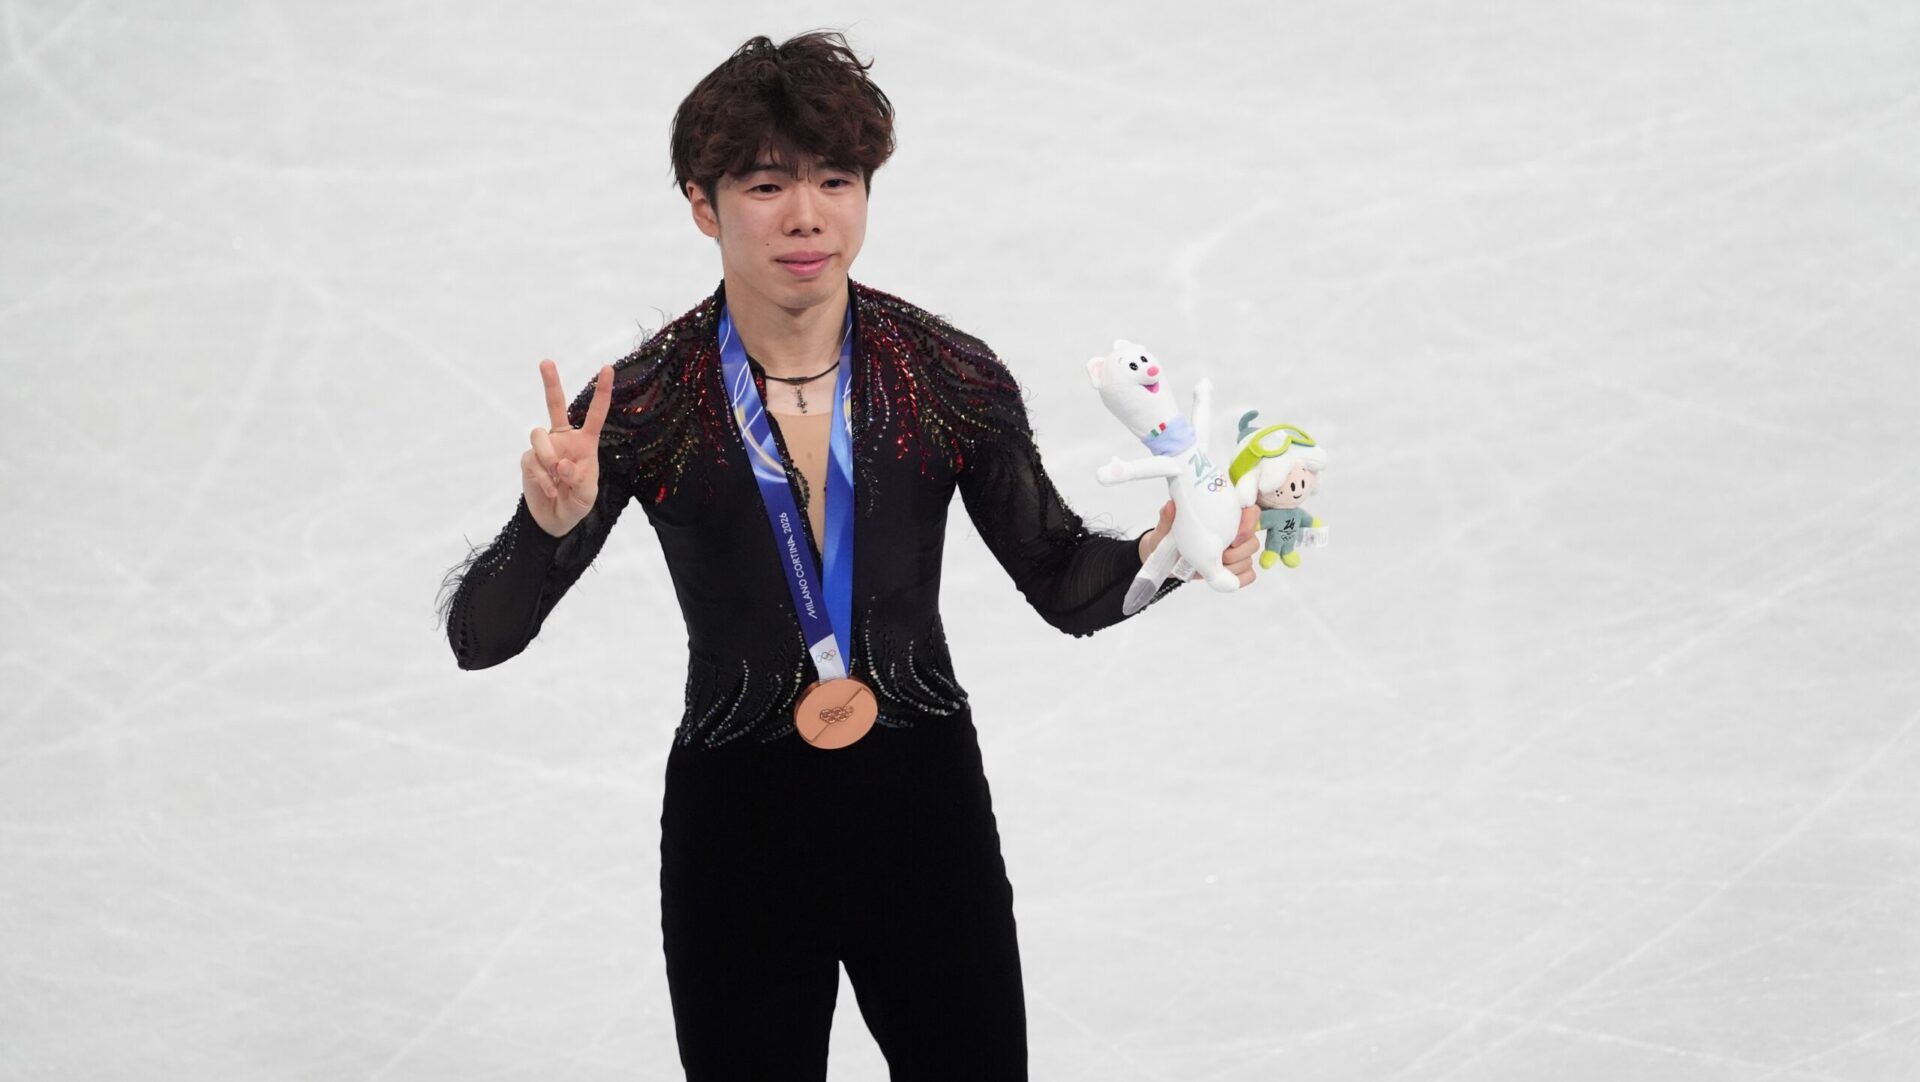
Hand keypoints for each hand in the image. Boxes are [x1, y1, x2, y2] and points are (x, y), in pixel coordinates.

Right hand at [523, 360, 613, 537]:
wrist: (555, 520)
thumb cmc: (577, 503)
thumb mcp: (586, 494)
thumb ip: (577, 478)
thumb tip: (560, 464)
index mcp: (585, 442)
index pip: (595, 414)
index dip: (601, 392)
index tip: (607, 368)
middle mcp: (563, 439)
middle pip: (555, 405)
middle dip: (551, 383)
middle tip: (546, 361)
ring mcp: (544, 448)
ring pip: (538, 435)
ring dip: (548, 456)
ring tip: (557, 477)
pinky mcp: (528, 460)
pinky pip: (532, 460)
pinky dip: (542, 478)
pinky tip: (551, 490)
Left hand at [1138, 501, 1261, 586]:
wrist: (1165, 559)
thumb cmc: (1168, 538)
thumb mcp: (1165, 528)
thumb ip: (1168, 518)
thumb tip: (1170, 505)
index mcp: (1223, 516)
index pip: (1250, 512)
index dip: (1249, 524)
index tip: (1234, 538)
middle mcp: (1233, 532)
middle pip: (1253, 541)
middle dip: (1238, 553)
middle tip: (1220, 556)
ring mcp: (1236, 552)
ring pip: (1249, 559)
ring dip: (1233, 567)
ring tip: (1215, 567)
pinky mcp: (1234, 569)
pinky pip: (1249, 575)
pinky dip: (1238, 579)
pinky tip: (1224, 577)